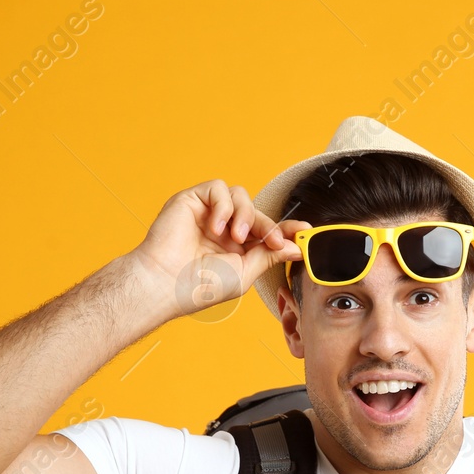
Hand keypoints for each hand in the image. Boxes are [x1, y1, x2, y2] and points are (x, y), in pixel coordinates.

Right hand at [128, 179, 309, 320]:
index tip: (306, 231)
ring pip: (241, 196)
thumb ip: (269, 256)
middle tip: (272, 240)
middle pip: (257, 212)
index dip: (287, 229)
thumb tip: (297, 247)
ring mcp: (209, 213)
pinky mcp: (193, 200)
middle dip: (269, 225)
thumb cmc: (199, 285)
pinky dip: (223, 206)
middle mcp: (224, 228)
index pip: (267, 231)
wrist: (166, 282)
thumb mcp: (244, 273)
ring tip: (234, 237)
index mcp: (237, 248)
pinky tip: (216, 228)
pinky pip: (219, 188)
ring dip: (245, 216)